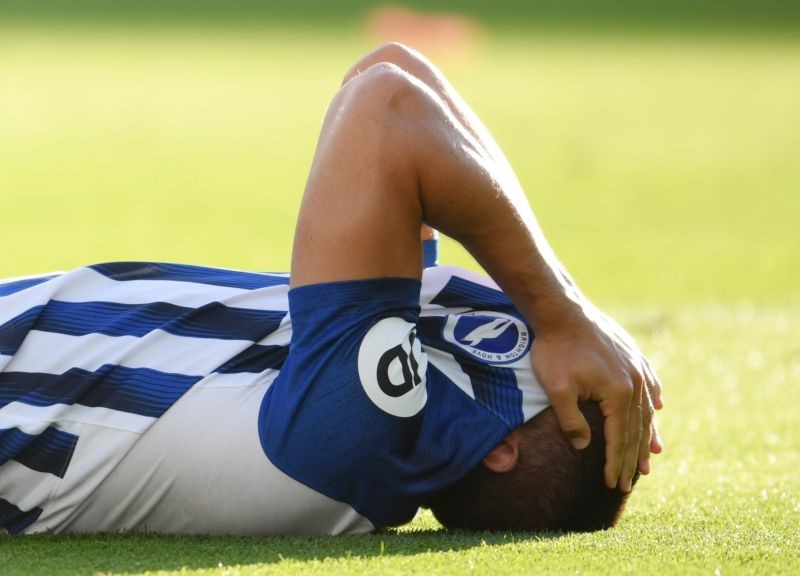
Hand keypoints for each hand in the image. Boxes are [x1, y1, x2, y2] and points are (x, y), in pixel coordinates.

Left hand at [531, 302, 662, 491]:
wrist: (561, 310)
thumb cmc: (555, 350)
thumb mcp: (557, 389)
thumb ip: (571, 421)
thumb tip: (584, 447)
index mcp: (617, 394)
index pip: (619, 439)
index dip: (616, 463)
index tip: (614, 485)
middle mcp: (634, 382)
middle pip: (637, 428)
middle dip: (635, 458)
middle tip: (634, 481)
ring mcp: (636, 366)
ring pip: (647, 408)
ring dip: (649, 433)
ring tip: (654, 455)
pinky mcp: (632, 354)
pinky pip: (649, 382)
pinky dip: (653, 398)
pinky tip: (658, 407)